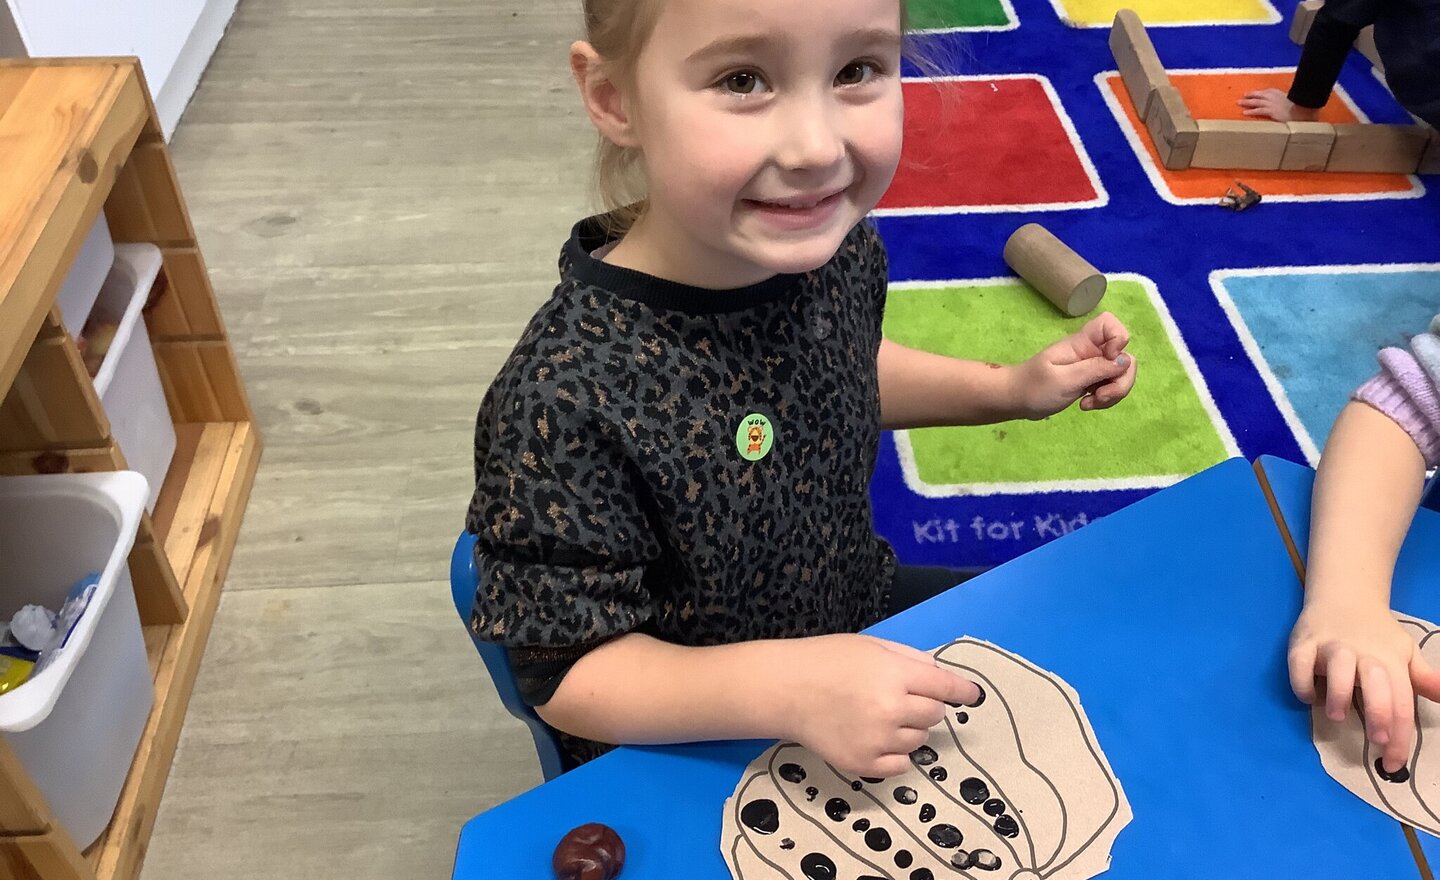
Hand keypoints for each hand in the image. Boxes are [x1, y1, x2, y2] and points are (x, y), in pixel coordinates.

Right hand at [781, 634, 980, 776]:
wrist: (785, 690)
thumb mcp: (872, 646)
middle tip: (897, 697)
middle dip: (924, 705)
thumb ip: (911, 660)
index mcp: (894, 675)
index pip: (946, 687)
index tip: (973, 696)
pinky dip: (895, 752)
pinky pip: (902, 763)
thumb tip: (943, 678)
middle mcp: (891, 709)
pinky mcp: (864, 764)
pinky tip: (874, 737)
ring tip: (878, 716)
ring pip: (920, 740)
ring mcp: (878, 740)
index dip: (963, 691)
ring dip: (909, 729)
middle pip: (935, 715)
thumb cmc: (827, 660)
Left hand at [1014, 312, 1136, 418]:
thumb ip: (1095, 369)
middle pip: (1124, 356)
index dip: (1119, 339)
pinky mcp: (1091, 381)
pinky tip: (1086, 405)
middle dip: (1120, 380)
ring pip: (1120, 374)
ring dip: (1112, 393)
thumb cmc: (1033, 387)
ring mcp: (1092, 366)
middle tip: (1100, 396)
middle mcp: (1091, 351)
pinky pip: (1110, 386)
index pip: (1110, 324)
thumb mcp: (1064, 380)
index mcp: (1081, 343)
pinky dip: (1104, 399)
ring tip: (1089, 403)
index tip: (1109, 360)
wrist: (1016, 400)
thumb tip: (1125, 359)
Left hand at [1238, 88, 1320, 121]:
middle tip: (1242, 97)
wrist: (1302, 110)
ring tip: (1239, 103)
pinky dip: (1251, 111)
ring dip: (1247, 102)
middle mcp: (1273, 96)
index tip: (1252, 94)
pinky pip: (1258, 110)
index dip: (1258, 93)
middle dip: (1250, 95)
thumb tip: (1283, 104)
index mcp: (1278, 92)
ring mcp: (1271, 103)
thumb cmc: (1298, 107)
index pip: (1266, 91)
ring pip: (1256, 102)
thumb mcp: (1291, 100)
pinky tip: (1244, 113)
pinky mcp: (1271, 110)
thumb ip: (1284, 100)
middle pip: (1258, 95)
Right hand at [1289, 600, 1439, 772]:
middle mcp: (1363, 653)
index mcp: (1390, 661)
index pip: (1401, 701)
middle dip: (1378, 712)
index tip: (1394, 763)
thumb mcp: (1405, 654)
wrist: (1345, 595)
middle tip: (1376, 739)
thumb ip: (1424, 679)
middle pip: (1376, 681)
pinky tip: (1307, 697)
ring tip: (1336, 716)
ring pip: (1338, 667)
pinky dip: (1301, 681)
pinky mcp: (1304, 642)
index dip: (1400, 735)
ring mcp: (1332, 646)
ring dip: (1338, 693)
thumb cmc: (1376, 634)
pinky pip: (1300, 661)